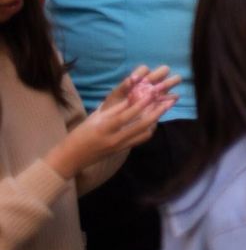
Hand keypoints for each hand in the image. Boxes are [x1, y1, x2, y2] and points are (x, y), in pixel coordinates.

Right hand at [49, 66, 177, 176]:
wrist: (72, 158)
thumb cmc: (80, 134)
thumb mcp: (95, 118)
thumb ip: (114, 109)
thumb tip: (132, 96)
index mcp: (103, 127)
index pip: (125, 114)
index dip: (140, 104)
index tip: (153, 92)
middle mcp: (114, 138)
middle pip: (141, 125)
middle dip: (157, 112)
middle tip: (169, 101)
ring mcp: (119, 146)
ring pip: (144, 133)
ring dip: (156, 120)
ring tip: (164, 108)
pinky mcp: (122, 150)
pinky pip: (140, 139)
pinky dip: (149, 129)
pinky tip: (153, 120)